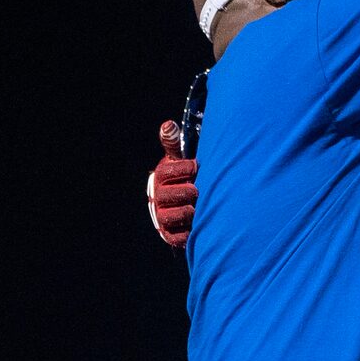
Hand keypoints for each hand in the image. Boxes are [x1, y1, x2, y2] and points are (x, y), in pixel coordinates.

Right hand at [147, 121, 196, 247]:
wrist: (180, 206)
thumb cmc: (184, 178)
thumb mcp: (179, 160)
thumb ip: (174, 144)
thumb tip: (168, 124)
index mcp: (160, 177)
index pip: (167, 172)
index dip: (183, 169)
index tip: (196, 167)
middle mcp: (157, 197)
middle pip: (172, 194)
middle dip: (188, 191)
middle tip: (199, 190)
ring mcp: (163, 217)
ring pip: (178, 215)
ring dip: (191, 211)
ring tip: (201, 207)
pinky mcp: (169, 234)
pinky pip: (180, 236)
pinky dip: (191, 231)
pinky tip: (201, 224)